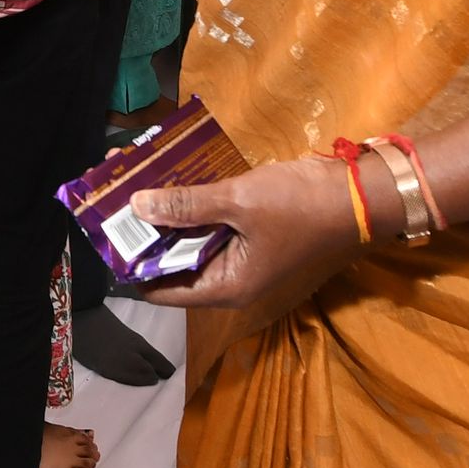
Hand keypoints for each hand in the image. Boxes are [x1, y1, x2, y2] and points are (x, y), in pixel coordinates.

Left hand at [124, 154, 365, 319]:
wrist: (362, 195)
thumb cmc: (301, 206)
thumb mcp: (239, 202)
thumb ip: (186, 205)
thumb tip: (135, 207)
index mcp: (226, 288)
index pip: (161, 291)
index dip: (131, 265)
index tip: (106, 234)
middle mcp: (230, 279)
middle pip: (173, 263)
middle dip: (146, 233)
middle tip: (113, 198)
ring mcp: (243, 256)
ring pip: (191, 240)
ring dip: (167, 214)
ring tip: (133, 181)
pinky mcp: (252, 232)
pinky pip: (211, 224)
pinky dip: (192, 205)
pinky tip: (171, 176)